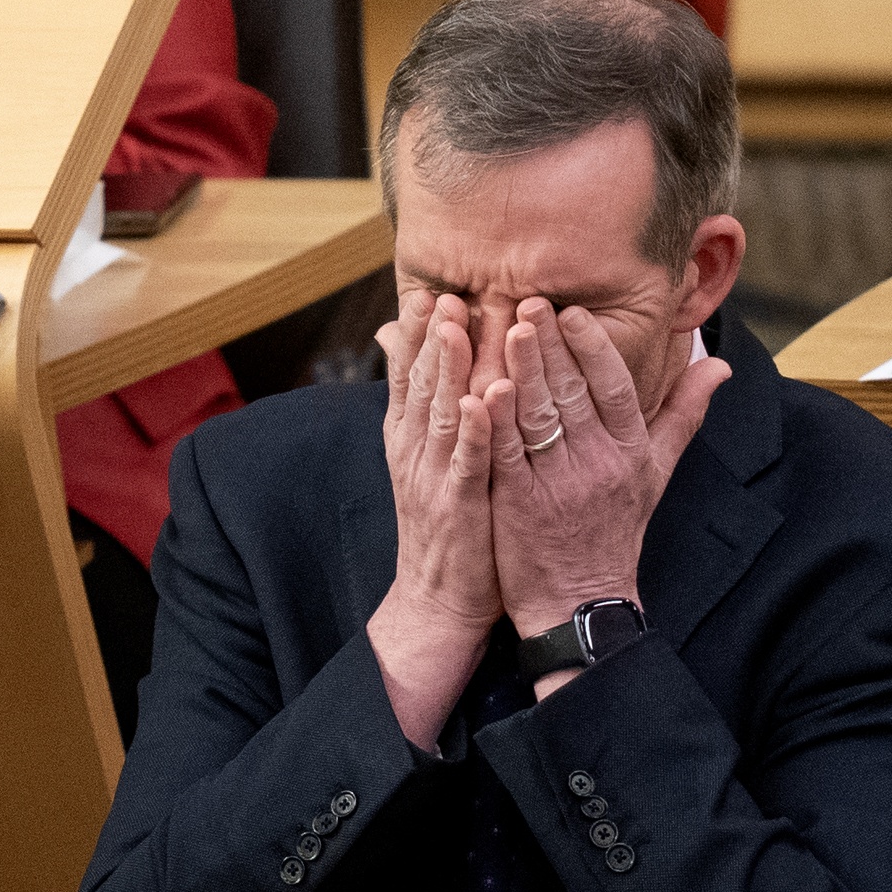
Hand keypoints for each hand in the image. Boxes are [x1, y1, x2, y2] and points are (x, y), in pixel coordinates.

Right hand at [366, 291, 499, 747]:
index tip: (425, 290)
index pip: (410, 375)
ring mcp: (435, 479)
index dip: (415, 334)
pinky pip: (467, 463)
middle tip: (441, 291)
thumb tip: (419, 364)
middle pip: (422, 384)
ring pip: (440, 413)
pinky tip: (481, 400)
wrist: (439, 601)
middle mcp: (416, 452)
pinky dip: (472, 430)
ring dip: (446, 369)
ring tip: (454, 325)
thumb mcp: (431, 464)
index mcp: (412, 438)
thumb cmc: (448, 525)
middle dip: (430, 336)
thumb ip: (428, 411)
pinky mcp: (460, 507)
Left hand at [482, 299, 729, 690]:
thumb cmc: (616, 532)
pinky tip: (481, 388)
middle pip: (573, 394)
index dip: (594, 348)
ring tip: (506, 328)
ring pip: (539, 417)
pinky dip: (494, 421)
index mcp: (630, 452)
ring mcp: (558, 486)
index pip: (615, 388)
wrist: (581, 603)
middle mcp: (598, 465)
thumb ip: (684, 414)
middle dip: (550, 344)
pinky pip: (507, 455)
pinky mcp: (520, 506)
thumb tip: (718, 366)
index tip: (574, 312)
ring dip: (523, 370)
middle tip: (528, 300)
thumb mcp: (658, 474)